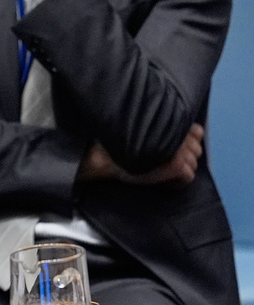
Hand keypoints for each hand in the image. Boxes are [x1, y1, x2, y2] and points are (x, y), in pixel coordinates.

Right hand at [79, 124, 203, 185]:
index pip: (197, 132)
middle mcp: (179, 134)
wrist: (107, 157)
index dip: (188, 141)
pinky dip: (178, 182)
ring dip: (181, 169)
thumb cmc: (121, 145)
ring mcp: (179, 150)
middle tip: (166, 162)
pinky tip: (165, 182)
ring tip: (165, 171)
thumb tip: (188, 133)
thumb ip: (161, 128)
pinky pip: (188, 177)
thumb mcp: (141, 129)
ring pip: (193, 164)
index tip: (173, 149)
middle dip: (186, 156)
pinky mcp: (177, 164)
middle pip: (197, 150)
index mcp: (171, 122)